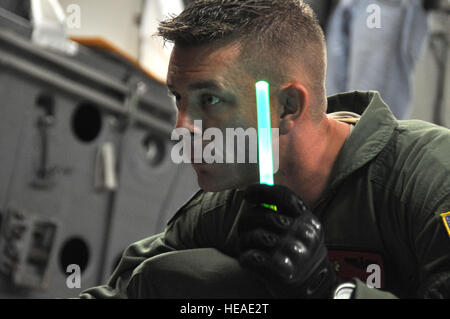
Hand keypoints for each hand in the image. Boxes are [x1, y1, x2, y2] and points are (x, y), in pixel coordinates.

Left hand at [237, 183, 337, 297]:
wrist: (314, 286)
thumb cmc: (301, 252)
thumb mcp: (303, 227)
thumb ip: (283, 209)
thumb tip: (253, 192)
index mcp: (306, 219)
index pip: (282, 196)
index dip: (260, 191)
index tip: (248, 194)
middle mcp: (301, 233)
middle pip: (262, 214)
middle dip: (249, 219)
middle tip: (249, 227)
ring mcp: (292, 251)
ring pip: (253, 235)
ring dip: (246, 240)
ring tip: (252, 246)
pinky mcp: (280, 270)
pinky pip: (251, 257)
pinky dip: (247, 257)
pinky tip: (252, 258)